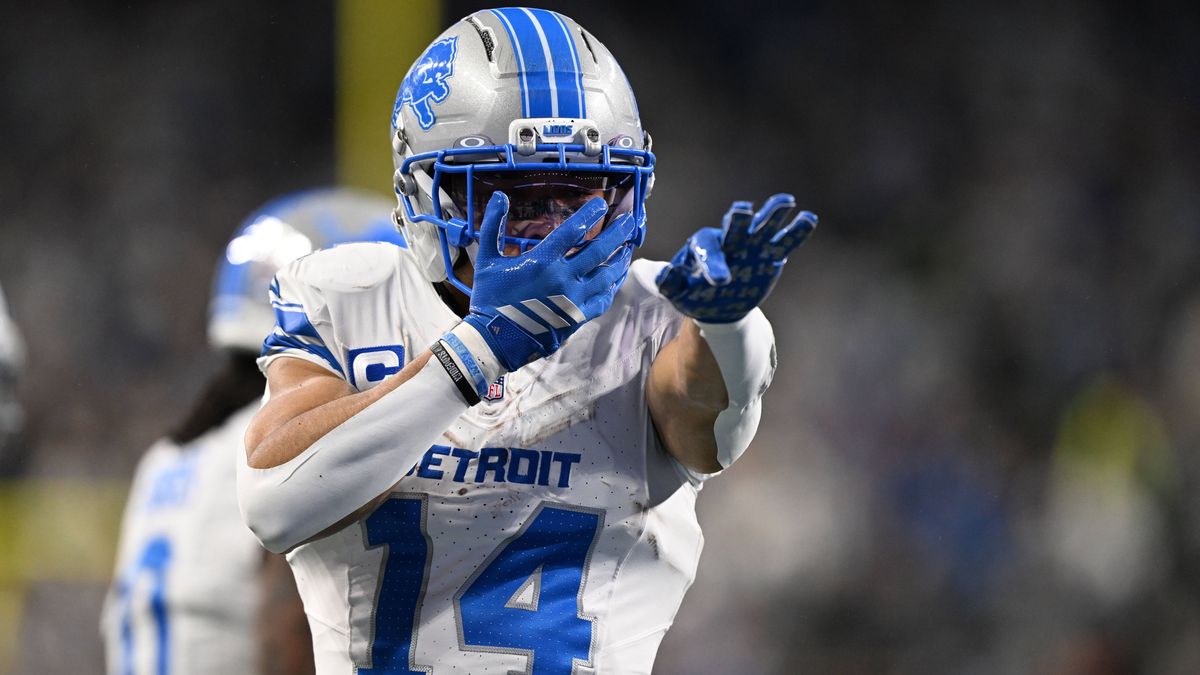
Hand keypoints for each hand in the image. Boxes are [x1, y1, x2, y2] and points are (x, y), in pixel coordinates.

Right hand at [464, 191, 635, 370]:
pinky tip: (615, 277)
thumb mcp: (486, 260)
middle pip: (599, 250)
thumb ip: (492, 226)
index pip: (573, 231)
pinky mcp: (577, 317)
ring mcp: (573, 299)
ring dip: (620, 258)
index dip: (589, 214)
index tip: (601, 204)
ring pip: (607, 275)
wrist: (495, 340)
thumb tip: (499, 196)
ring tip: (629, 247)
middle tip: (630, 220)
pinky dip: (612, 286)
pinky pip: (603, 299)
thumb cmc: (489, 299)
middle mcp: (563, 278)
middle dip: (618, 233)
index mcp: (542, 261)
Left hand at [656, 194, 815, 322]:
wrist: (719, 304)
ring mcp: (751, 245)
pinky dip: (796, 231)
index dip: (713, 263)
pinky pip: (784, 241)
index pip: (707, 249)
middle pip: (734, 226)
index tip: (720, 281)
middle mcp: (729, 240)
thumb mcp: (678, 293)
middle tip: (742, 211)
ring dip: (772, 213)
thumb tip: (665, 274)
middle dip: (738, 220)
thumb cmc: (695, 295)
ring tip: (786, 202)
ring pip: (762, 226)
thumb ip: (670, 284)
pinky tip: (808, 218)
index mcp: (703, 247)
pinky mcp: (769, 254)